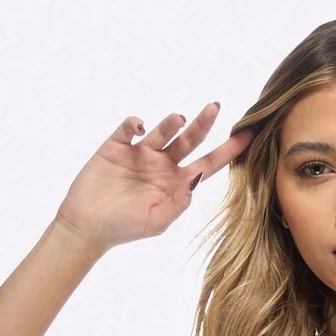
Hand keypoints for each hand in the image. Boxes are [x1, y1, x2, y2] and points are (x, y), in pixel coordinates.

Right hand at [54, 105, 254, 255]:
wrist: (87, 226)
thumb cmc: (124, 228)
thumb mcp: (157, 221)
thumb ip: (178, 203)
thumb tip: (196, 179)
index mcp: (176, 184)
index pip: (207, 164)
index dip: (228, 151)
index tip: (248, 136)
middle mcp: (162, 165)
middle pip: (189, 141)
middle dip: (203, 124)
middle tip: (215, 108)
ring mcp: (140, 154)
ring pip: (163, 131)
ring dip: (172, 123)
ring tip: (179, 119)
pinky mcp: (117, 145)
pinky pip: (130, 128)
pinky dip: (137, 123)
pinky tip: (141, 128)